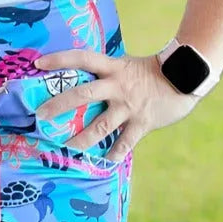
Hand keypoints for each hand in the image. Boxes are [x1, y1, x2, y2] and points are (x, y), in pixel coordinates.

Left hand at [33, 49, 200, 162]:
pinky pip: (125, 143)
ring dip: (81, 139)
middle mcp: (117, 86)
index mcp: (112, 67)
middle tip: (40, 115)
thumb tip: (81, 74)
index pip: (81, 58)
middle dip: (60, 104)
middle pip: (83, 94)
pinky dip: (114, 154)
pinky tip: (104, 163)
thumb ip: (106, 72)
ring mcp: (129, 106)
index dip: (60, 59)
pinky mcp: (142, 123)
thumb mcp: (124, 65)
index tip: (38, 63)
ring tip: (65, 149)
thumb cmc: (150, 72)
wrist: (184, 78)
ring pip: (101, 125)